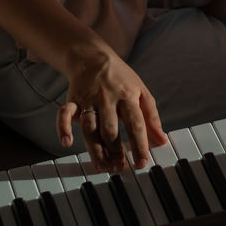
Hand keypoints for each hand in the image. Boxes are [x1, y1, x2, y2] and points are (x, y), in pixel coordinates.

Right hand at [56, 46, 168, 171]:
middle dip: (116, 150)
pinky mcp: (73, 101)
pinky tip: (66, 142)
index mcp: (128, 96)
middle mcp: (108, 99)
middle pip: (111, 129)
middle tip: (120, 168)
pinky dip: (63, 128)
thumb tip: (162, 140)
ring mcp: (89, 100)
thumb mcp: (141, 91)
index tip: (142, 163)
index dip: (140, 144)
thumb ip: (151, 117)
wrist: (93, 57)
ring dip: (95, 149)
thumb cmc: (120, 78)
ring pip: (90, 127)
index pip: (136, 124)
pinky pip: (64, 114)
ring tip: (102, 165)